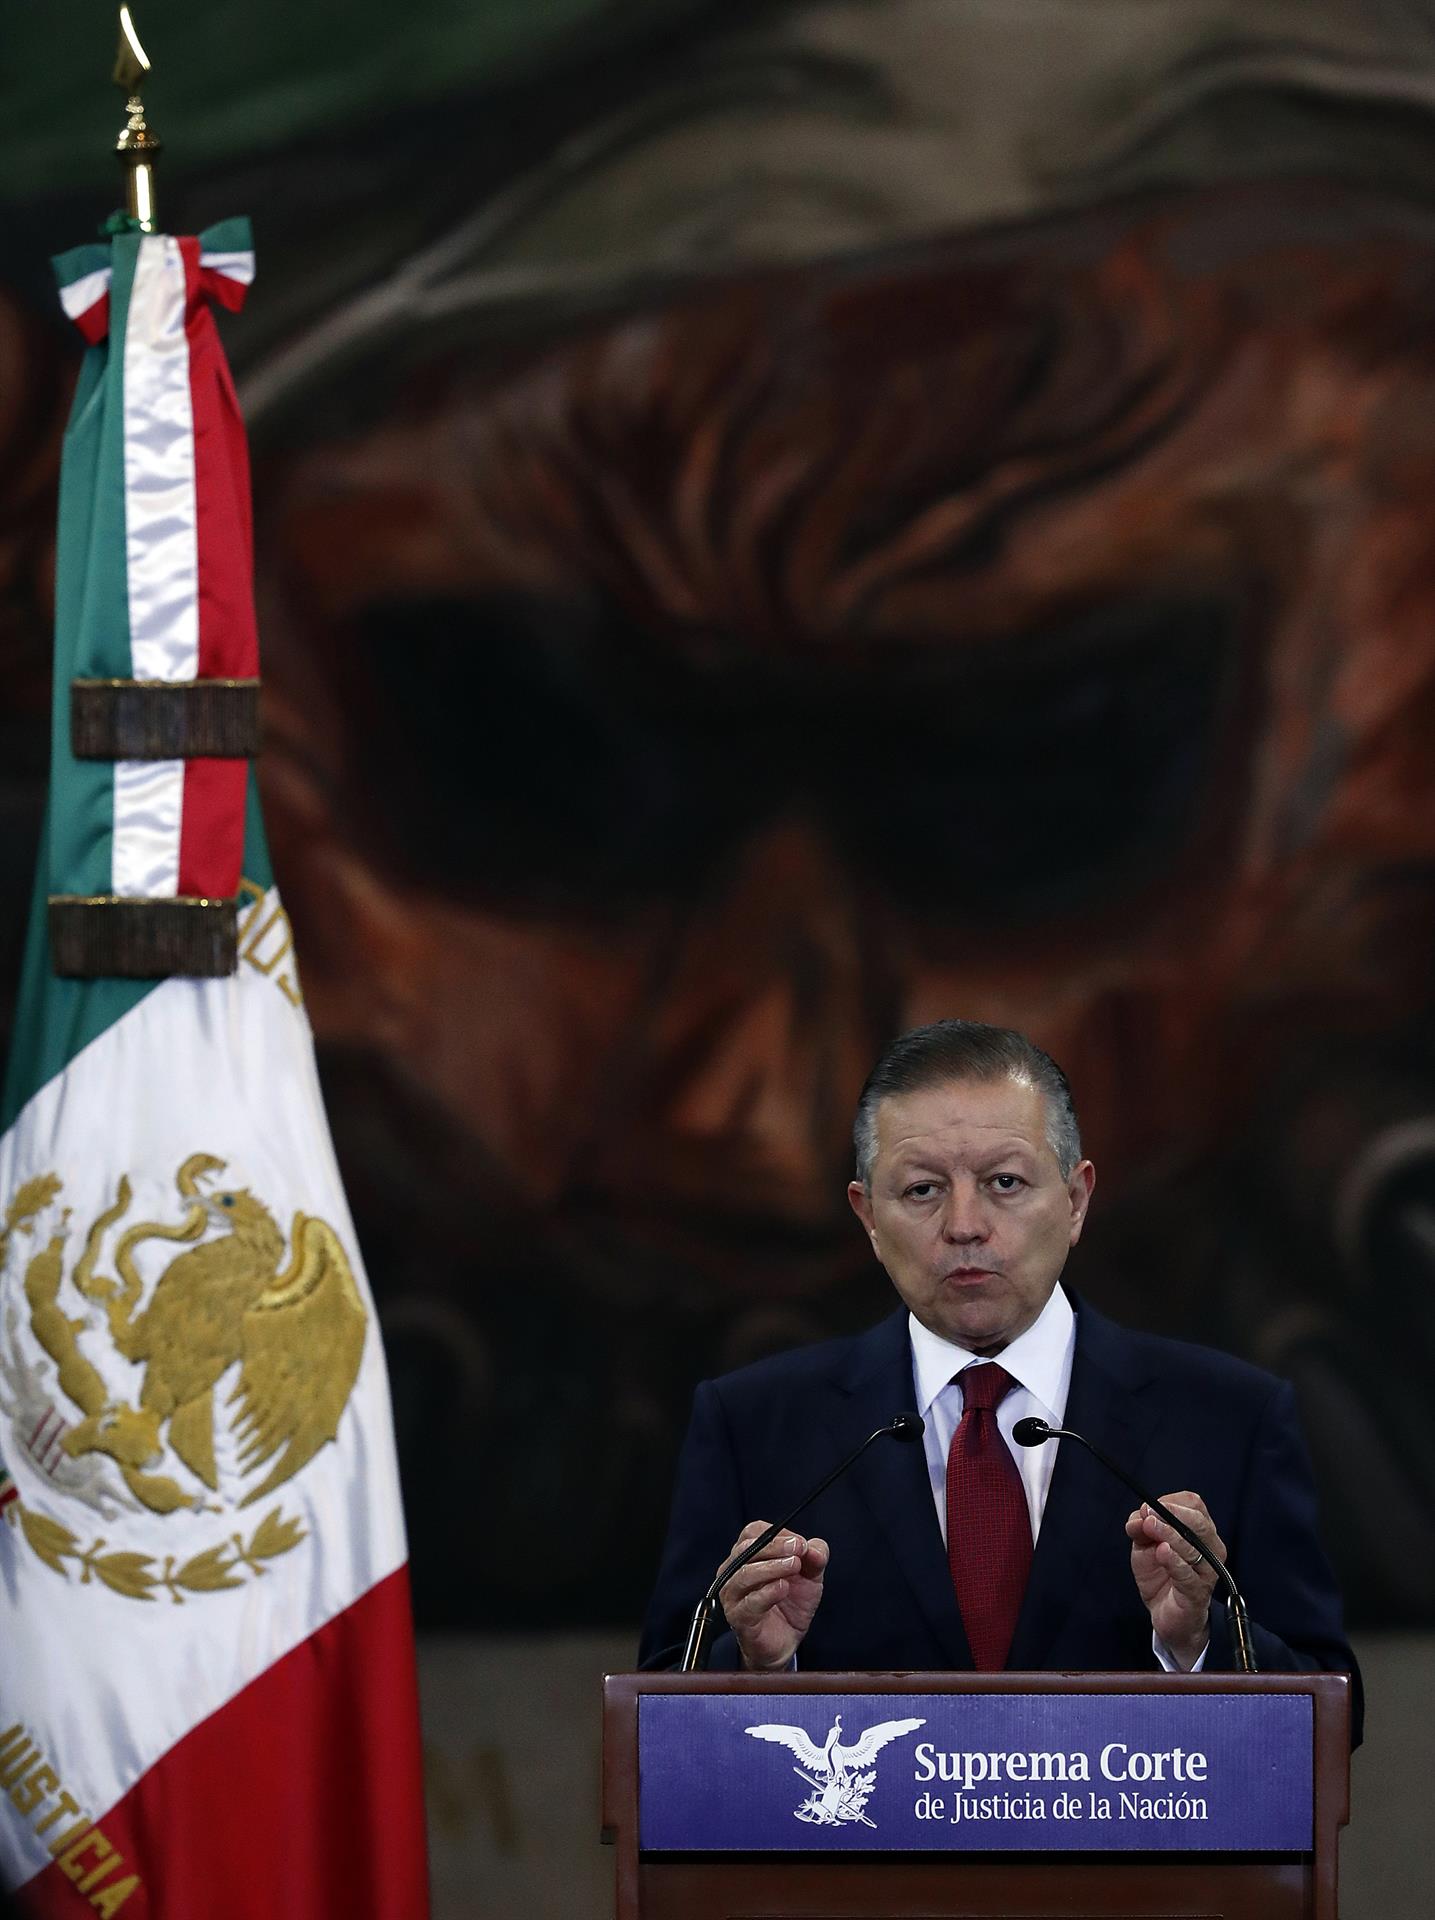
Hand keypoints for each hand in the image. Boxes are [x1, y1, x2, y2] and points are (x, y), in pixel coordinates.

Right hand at [718, 1520, 829, 1670]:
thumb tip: (814, 1548)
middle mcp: (734, 1570)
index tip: (800, 1543)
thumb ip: (815, 1557)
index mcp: (749, 1554)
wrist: (785, 1641)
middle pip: (746, 1549)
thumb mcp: (810, 1575)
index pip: (753, 1532)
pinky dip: (767, 1592)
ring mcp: (733, 1594)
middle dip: (775, 1546)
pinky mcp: (738, 1617)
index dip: (777, 1534)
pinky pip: (749, 1602)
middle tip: (799, 1549)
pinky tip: (783, 1588)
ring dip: (772, 1566)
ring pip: (744, 1573)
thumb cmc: (791, 1603)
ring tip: (795, 1566)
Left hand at [1125, 1492, 1224, 1670]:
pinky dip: (1174, 1561)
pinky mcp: (1197, 1593)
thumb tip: (1140, 1515)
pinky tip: (1162, 1552)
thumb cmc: (1160, 1573)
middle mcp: (1210, 1549)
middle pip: (1199, 1523)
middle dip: (1172, 1514)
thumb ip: (1140, 1527)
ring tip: (1149, 1528)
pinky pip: (1188, 1574)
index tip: (1149, 1508)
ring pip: (1192, 1547)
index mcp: (1200, 1532)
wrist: (1165, 1614)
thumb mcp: (1144, 1544)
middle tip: (1149, 1515)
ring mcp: (1207, 1572)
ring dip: (1168, 1534)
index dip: (1171, 1502)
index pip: (1194, 1505)